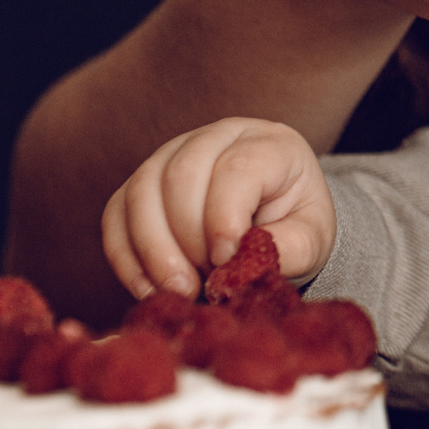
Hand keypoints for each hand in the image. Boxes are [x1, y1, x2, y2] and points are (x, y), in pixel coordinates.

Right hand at [101, 118, 335, 298]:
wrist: (276, 222)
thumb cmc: (295, 225)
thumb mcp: (312, 239)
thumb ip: (288, 249)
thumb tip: (240, 264)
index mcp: (268, 144)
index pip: (236, 168)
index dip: (225, 218)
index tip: (228, 262)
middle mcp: (216, 138)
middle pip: (181, 175)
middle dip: (188, 239)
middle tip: (204, 283)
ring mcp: (171, 155)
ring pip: (141, 191)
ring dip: (154, 250)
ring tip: (180, 290)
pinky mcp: (141, 185)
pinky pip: (116, 215)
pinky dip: (126, 257)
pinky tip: (151, 289)